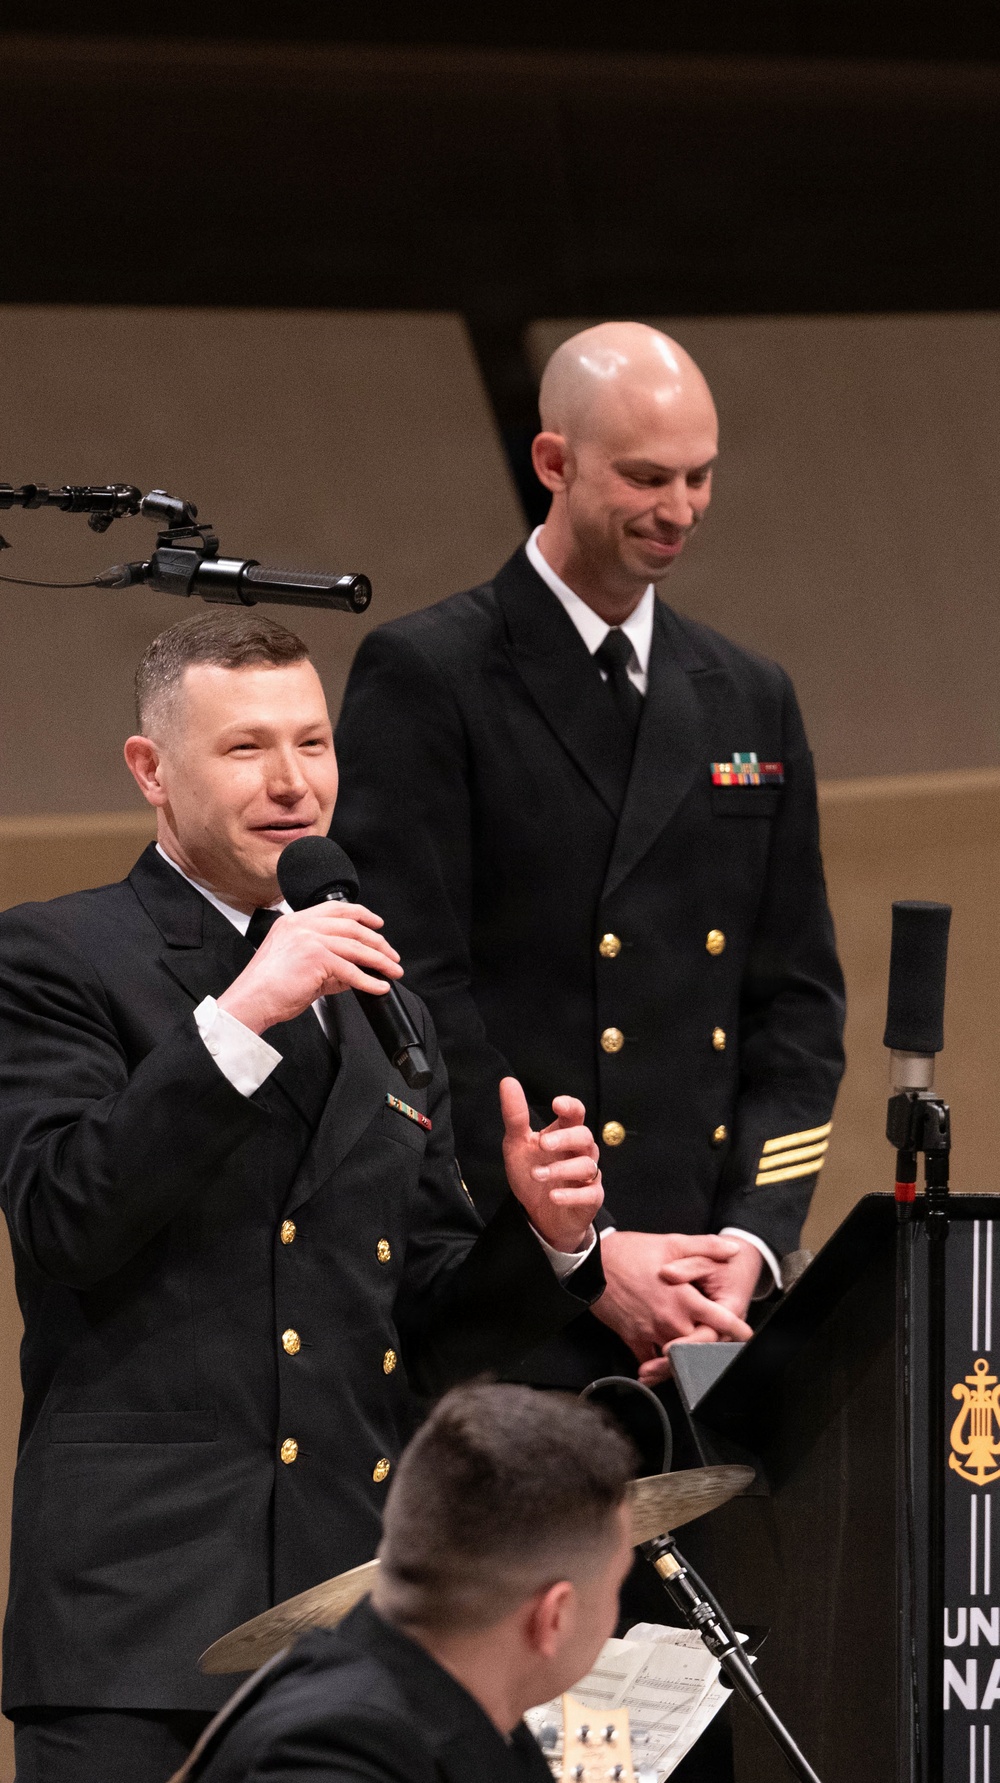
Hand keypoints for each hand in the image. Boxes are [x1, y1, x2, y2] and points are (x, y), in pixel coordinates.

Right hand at [216, 904, 402, 1033]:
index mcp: (294, 922)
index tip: (377, 924)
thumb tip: (355, 970)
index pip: (335, 908)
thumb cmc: (268, 987)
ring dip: (379, 961)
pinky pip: (350, 970)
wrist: (251, 1000)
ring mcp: (309, 939)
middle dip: (378, 942)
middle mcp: (302, 925)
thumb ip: (326, 962)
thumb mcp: (299, 965)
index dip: (361, 914)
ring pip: (356, 947)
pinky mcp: (316, 958)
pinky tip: (378, 987)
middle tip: (392, 956)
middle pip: (352, 927)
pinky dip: (368, 981)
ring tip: (392, 971)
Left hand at [500, 1078, 602, 1254]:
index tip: (557, 1104)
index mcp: (564, 1133)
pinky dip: (571, 1195)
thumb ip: (515, 1116)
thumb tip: (507, 1081)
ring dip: (560, 1169)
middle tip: (542, 1143)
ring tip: (537, 1175)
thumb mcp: (517, 1145)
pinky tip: (554, 1196)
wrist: (538, 1214)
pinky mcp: (591, 1198)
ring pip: (586, 1165)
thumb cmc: (532, 1173)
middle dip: (565, 1138)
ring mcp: (588, 1175)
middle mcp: (580, 1151)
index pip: (576, 1113)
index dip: (570, 1106)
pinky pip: (590, 1193)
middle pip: (584, 1136)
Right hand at [593, 1231, 753, 1368]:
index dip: (737, 1329)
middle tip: (719, 1343)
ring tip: (695, 1354)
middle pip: (699, 1344)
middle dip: (710, 1344)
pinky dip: (657, 1364)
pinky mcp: (633, 1338)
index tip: (746, 1335)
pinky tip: (662, 1362)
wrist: (594, 1264)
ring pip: (676, 1356)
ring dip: (685, 1355)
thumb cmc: (632, 1252)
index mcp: (684, 1298)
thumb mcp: (672, 1243)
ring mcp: (651, 1332)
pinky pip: (649, 1361)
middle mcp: (670, 1320)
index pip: (719, 1321)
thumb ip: (706, 1248)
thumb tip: (733, 1250)